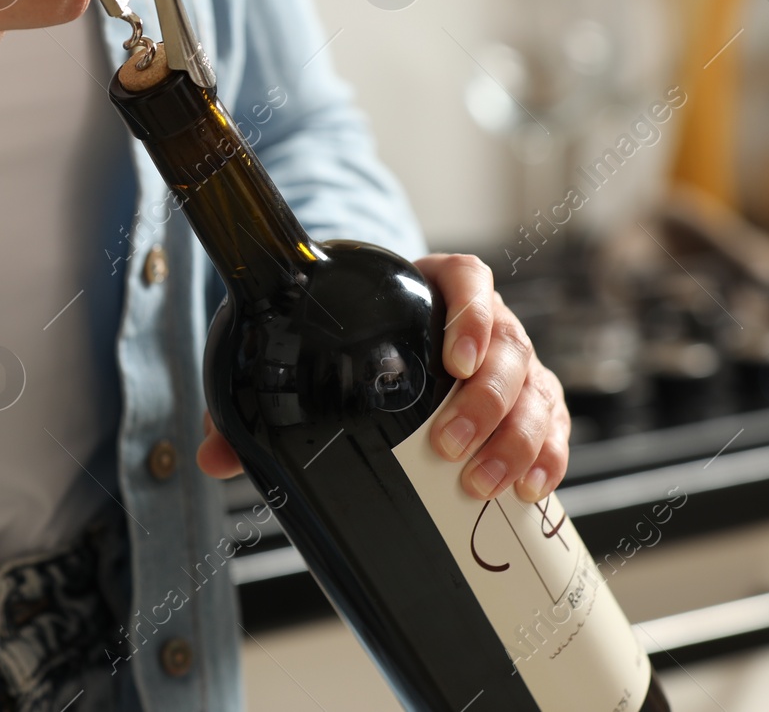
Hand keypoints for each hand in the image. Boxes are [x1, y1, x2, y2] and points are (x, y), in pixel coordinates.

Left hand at [196, 253, 570, 504]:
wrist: (373, 348)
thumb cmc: (342, 343)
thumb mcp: (300, 354)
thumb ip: (253, 396)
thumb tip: (215, 454)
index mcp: (429, 287)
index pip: (467, 278)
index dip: (471, 312)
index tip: (452, 357)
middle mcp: (481, 321)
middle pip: (507, 344)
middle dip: (485, 400)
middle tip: (446, 446)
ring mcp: (510, 361)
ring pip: (534, 386)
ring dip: (516, 437)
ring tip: (480, 485)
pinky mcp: (529, 400)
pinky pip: (553, 422)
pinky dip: (549, 454)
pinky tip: (532, 489)